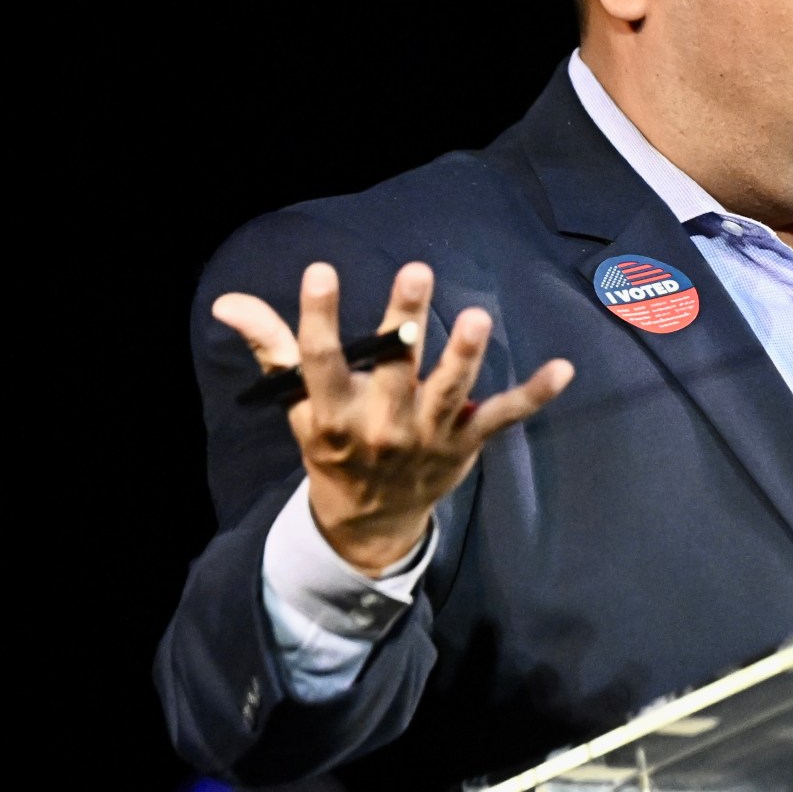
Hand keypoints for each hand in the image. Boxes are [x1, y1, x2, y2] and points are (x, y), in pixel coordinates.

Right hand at [213, 261, 574, 572]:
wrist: (370, 520)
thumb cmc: (333, 444)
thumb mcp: (298, 403)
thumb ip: (273, 348)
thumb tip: (229, 302)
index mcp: (333, 411)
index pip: (321, 360)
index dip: (318, 316)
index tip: (321, 271)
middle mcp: (382, 424)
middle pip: (395, 368)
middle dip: (405, 321)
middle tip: (416, 272)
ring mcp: (429, 435)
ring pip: (451, 390)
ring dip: (467, 355)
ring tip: (479, 318)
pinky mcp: (466, 443)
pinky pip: (504, 416)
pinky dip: (536, 395)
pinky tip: (564, 368)